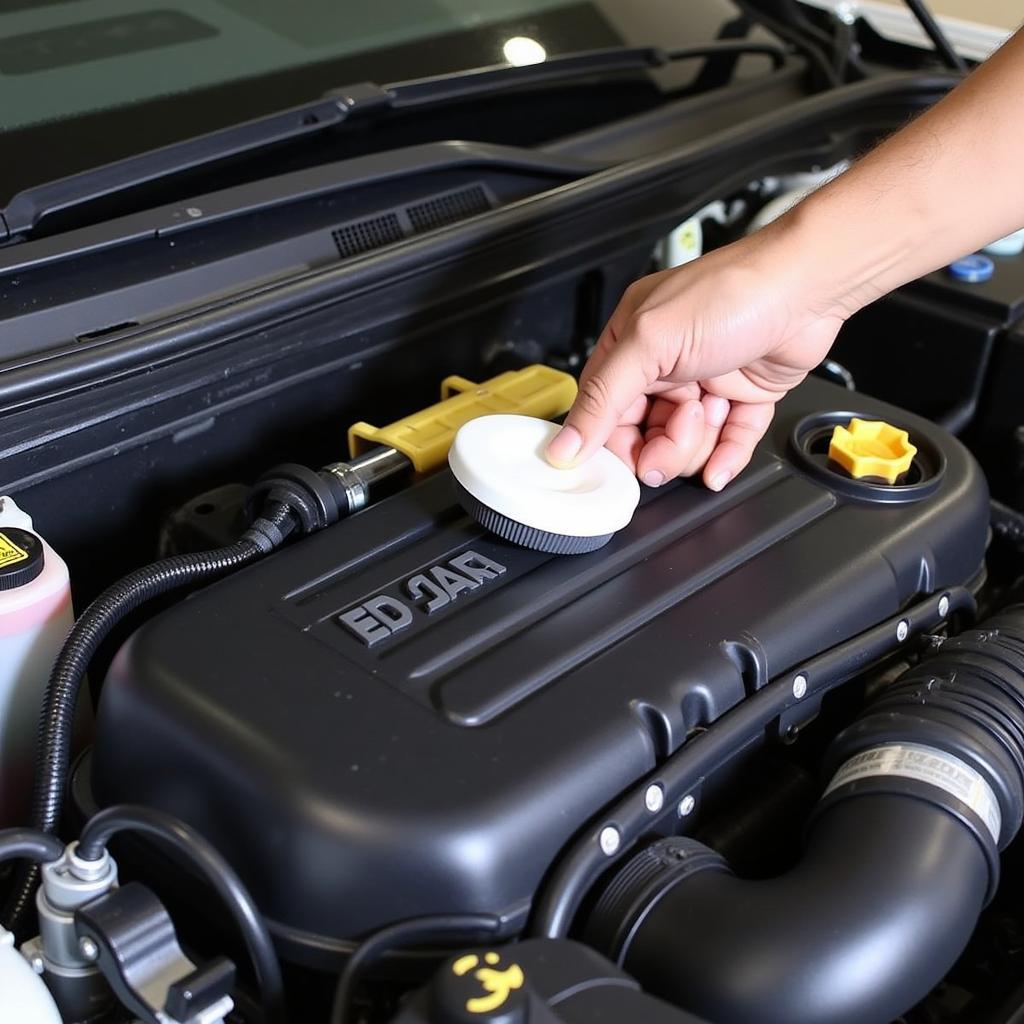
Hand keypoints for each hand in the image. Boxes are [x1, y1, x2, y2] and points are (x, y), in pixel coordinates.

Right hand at [546, 230, 844, 489]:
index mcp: (630, 344)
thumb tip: (564, 444)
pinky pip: (726, 443)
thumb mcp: (651, 343)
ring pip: (685, 446)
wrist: (810, 286)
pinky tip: (721, 465)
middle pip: (644, 435)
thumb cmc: (733, 292)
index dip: (612, 445)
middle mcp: (664, 365)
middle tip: (682, 430)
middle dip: (664, 445)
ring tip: (714, 411)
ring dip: (699, 443)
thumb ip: (602, 398)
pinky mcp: (742, 397)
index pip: (602, 412)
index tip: (625, 466)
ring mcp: (704, 383)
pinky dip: (725, 457)